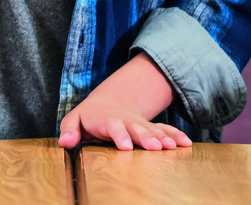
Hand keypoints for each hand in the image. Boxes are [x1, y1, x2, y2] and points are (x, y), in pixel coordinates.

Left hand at [58, 55, 188, 151]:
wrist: (111, 102)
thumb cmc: (90, 116)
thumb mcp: (75, 120)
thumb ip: (69, 130)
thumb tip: (65, 142)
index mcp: (108, 120)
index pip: (113, 127)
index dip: (120, 136)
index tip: (126, 146)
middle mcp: (127, 121)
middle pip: (137, 129)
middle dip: (146, 137)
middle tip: (155, 148)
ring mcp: (140, 124)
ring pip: (153, 130)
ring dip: (163, 138)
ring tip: (172, 147)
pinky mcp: (151, 129)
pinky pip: (165, 130)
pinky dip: (175, 136)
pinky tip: (186, 144)